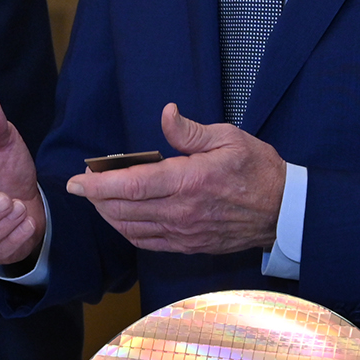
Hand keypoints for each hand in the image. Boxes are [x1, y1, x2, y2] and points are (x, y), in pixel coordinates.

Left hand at [65, 103, 284, 254]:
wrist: (283, 211)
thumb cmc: (258, 169)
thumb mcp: (229, 138)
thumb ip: (190, 131)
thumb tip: (166, 114)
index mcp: (189, 180)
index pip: (132, 185)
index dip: (98, 183)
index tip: (76, 179)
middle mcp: (182, 211)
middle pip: (123, 209)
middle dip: (95, 198)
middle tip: (82, 184)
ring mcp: (184, 232)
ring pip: (131, 228)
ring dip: (108, 214)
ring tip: (97, 198)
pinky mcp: (189, 245)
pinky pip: (148, 242)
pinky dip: (127, 230)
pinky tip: (121, 218)